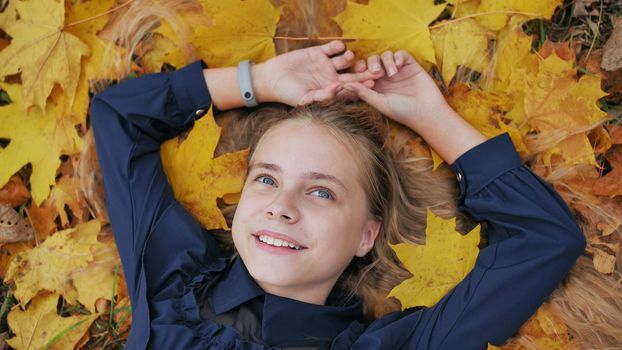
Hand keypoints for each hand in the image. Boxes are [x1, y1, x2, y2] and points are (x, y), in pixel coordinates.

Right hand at [255, 40, 374, 105]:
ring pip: (343, 60)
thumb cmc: (289, 94)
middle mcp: (331, 78)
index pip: (350, 89)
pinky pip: (331, 48)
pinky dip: (337, 46)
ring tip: (349, 57)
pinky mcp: (317, 52)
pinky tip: (339, 46)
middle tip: (376, 69)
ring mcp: (325, 65)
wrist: (272, 79)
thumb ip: (324, 95)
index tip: (371, 84)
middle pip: (352, 75)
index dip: (361, 87)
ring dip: (349, 58)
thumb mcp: (306, 98)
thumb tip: (340, 87)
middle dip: (364, 72)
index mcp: (331, 91)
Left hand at [339, 50, 451, 130]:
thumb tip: (344, 85)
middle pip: (373, 61)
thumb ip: (363, 93)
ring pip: (386, 56)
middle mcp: (385, 77)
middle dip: (372, 63)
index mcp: (375, 86)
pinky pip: (401, 54)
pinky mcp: (410, 65)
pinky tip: (399, 66)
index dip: (359, 70)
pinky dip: (398, 57)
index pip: (363, 72)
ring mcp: (398, 70)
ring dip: (386, 62)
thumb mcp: (380, 102)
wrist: (426, 112)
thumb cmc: (402, 112)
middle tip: (376, 72)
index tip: (359, 73)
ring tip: (392, 74)